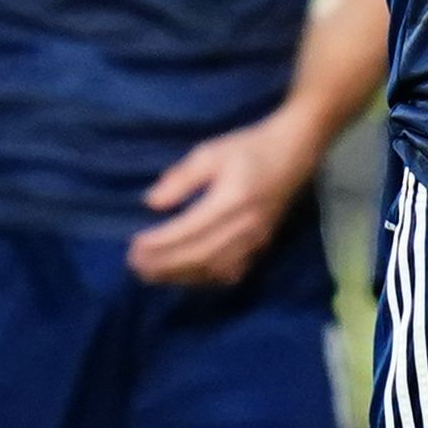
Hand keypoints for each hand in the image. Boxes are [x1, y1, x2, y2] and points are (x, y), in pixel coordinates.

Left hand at [127, 114, 319, 286]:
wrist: (293, 155)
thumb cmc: (248, 148)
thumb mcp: (210, 152)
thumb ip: (181, 179)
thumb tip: (152, 203)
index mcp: (232, 200)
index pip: (189, 230)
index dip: (160, 242)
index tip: (134, 246)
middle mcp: (245, 226)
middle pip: (199, 255)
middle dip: (164, 264)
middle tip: (135, 265)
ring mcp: (255, 240)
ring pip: (213, 269)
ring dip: (179, 275)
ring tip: (151, 273)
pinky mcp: (261, 247)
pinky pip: (229, 273)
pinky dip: (203, 279)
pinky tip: (183, 276)